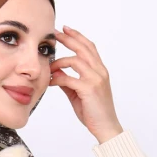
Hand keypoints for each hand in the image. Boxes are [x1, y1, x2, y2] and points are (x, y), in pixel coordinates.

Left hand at [49, 25, 122, 143]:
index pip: (89, 47)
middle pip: (83, 48)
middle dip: (68, 38)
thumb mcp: (80, 94)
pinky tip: (51, 81)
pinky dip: (58, 78)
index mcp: (100, 70)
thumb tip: (57, 75)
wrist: (105, 126)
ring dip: (59, 62)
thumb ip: (70, 83)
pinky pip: (69, 78)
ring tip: (50, 67)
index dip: (77, 36)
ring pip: (75, 60)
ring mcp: (95, 79)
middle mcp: (100, 71)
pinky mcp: (89, 89)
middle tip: (55, 33)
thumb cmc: (94, 112)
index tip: (66, 29)